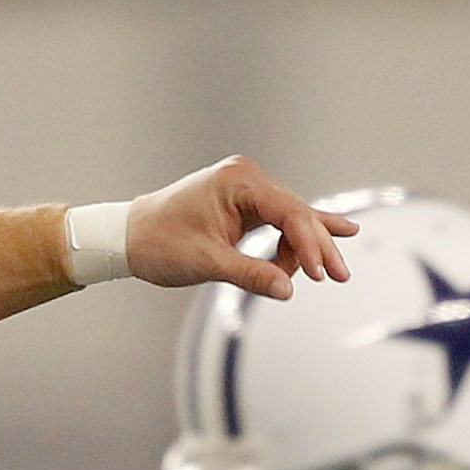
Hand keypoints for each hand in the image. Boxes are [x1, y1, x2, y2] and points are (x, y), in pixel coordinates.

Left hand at [131, 157, 356, 300]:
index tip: (320, 274)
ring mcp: (247, 190)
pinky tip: (339, 230)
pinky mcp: (245, 205)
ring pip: (292, 220)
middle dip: (318, 247)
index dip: (308, 246)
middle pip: (297, 215)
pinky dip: (300, 234)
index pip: (288, 213)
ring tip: (325, 273)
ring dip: (305, 249)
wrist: (129, 236)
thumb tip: (288, 289)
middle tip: (340, 276)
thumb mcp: (208, 262)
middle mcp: (246, 179)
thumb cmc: (159, 242)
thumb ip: (251, 274)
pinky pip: (281, 220)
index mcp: (238, 182)